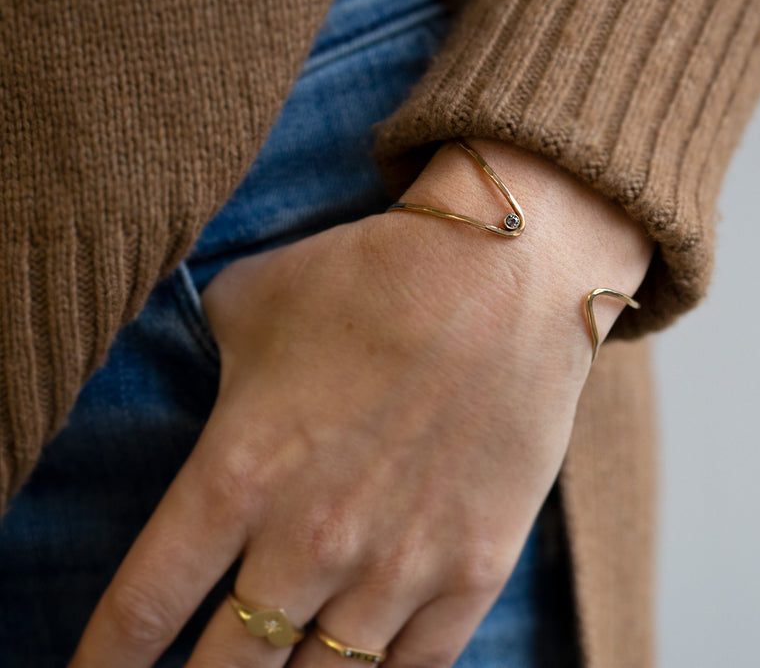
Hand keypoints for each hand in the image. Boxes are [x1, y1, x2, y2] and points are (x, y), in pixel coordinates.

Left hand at [69, 139, 652, 666]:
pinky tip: (359, 661)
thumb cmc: (373, 278)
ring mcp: (399, 566)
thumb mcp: (250, 300)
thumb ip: (201, 357)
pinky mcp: (473, 570)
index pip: (143, 609)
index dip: (105, 660)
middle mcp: (310, 540)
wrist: (508, 276)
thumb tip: (197, 376)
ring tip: (282, 661)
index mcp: (236, 475)